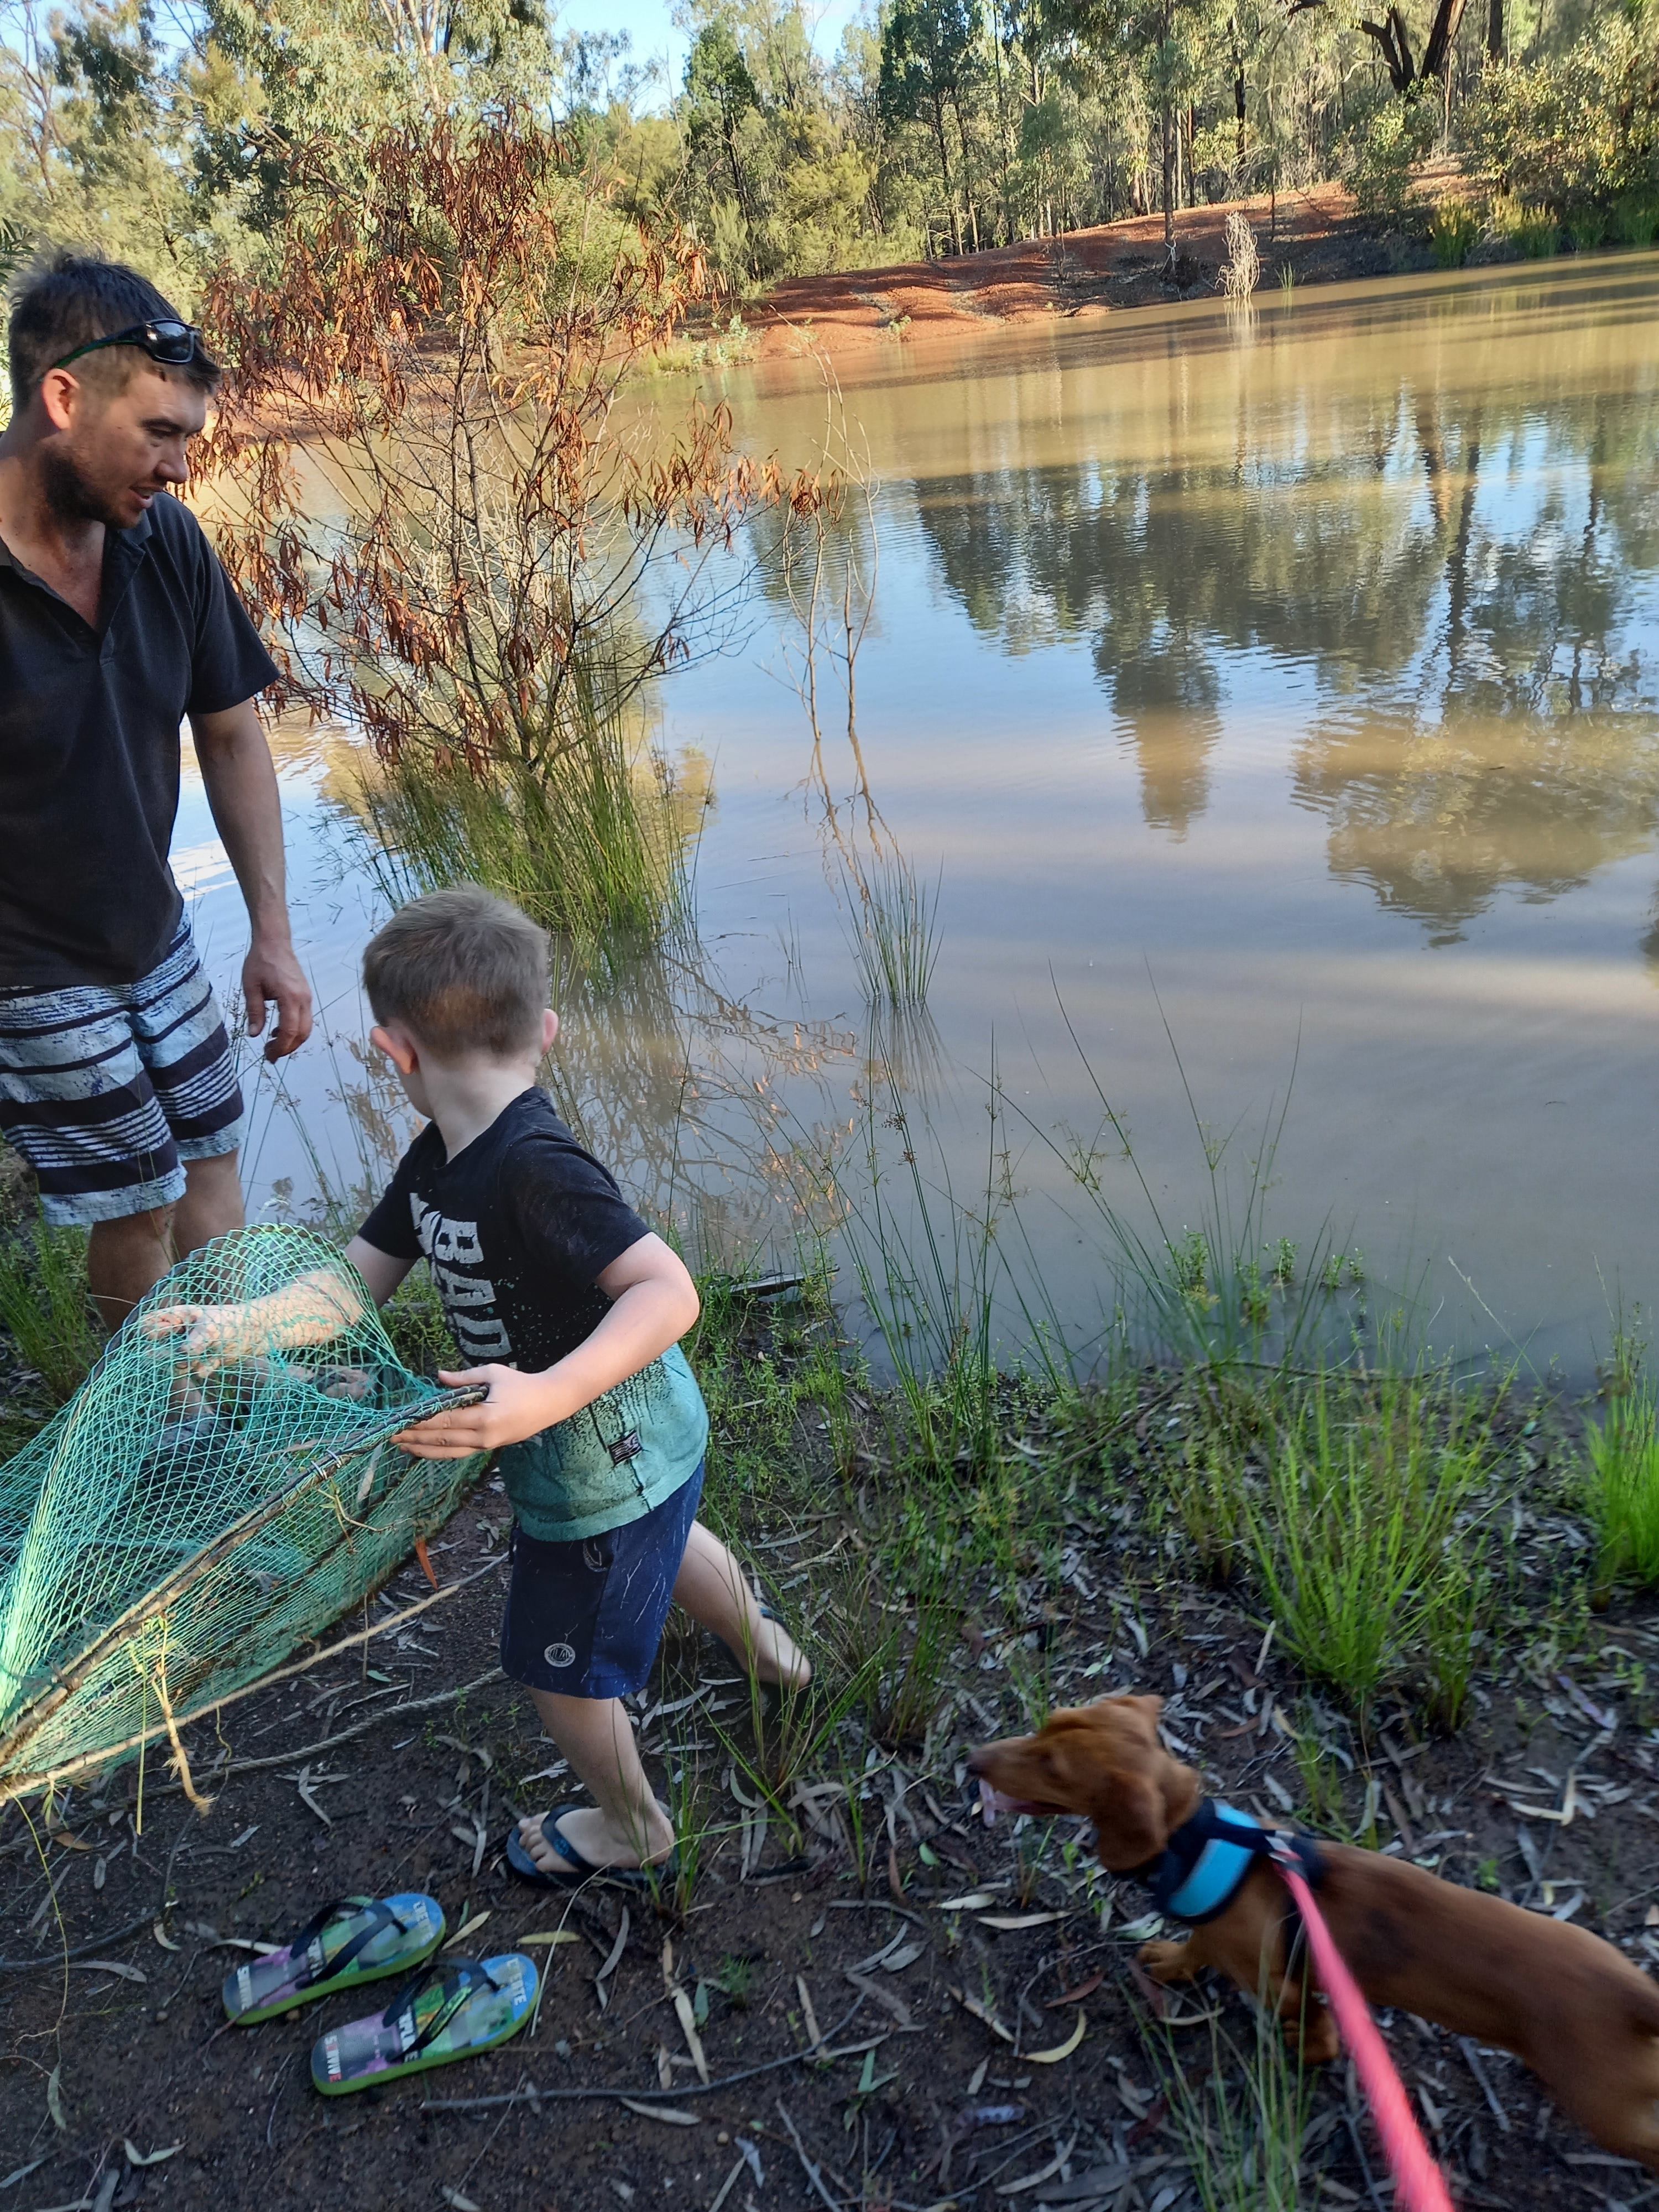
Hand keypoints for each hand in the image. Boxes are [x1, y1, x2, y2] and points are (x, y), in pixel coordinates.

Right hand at [141, 1301, 260, 1369]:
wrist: (260, 1331)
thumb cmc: (233, 1322)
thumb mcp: (210, 1330)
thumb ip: (193, 1344)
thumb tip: (179, 1359)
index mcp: (179, 1316)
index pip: (150, 1324)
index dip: (149, 1333)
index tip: (157, 1337)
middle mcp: (183, 1333)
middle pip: (160, 1348)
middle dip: (166, 1355)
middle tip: (180, 1355)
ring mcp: (194, 1348)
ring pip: (178, 1363)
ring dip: (187, 1364)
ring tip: (201, 1358)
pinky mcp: (206, 1361)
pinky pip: (197, 1371)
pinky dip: (205, 1369)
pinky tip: (216, 1362)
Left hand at [243, 933, 312, 1062]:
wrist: (274, 942)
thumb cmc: (260, 962)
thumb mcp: (251, 987)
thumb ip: (254, 1012)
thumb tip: (254, 1035)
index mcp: (290, 997)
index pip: (289, 1030)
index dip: (280, 1047)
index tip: (268, 1056)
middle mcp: (304, 999)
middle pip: (303, 1033)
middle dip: (288, 1048)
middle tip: (271, 1055)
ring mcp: (307, 997)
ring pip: (306, 1027)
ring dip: (292, 1040)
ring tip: (273, 1044)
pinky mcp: (306, 995)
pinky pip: (305, 1018)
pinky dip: (294, 1029)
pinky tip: (278, 1029)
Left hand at [393, 1366, 560, 1458]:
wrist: (550, 1403)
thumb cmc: (522, 1384)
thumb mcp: (493, 1373)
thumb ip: (464, 1378)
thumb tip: (439, 1377)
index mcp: (485, 1417)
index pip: (445, 1421)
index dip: (421, 1422)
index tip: (400, 1421)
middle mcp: (484, 1436)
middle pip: (442, 1439)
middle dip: (415, 1437)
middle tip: (391, 1435)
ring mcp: (487, 1445)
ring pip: (449, 1451)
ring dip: (423, 1449)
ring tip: (402, 1446)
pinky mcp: (489, 1447)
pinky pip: (459, 1453)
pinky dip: (439, 1452)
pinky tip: (425, 1449)